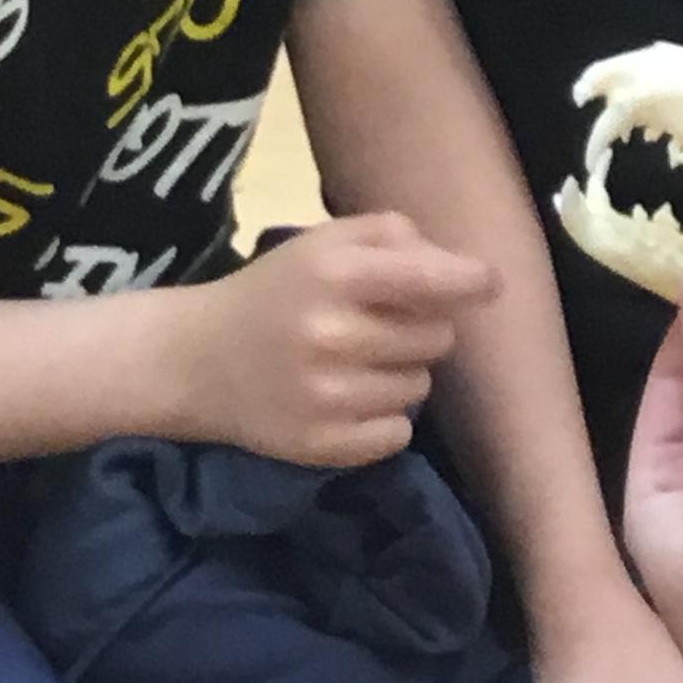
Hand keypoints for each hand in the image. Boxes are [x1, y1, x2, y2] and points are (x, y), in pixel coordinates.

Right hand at [173, 213, 496, 465]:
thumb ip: (390, 236)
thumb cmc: (272, 293)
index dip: (472, 281)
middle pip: (438, 337)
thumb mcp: (321, 244)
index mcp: (335, 275)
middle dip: (419, 328)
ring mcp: (328, 397)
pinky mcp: (324, 445)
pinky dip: (383, 419)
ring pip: (421, 387)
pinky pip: (398, 433)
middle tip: (376, 327)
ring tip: (354, 364)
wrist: (194, 361)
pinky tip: (346, 401)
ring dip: (400, 374)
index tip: (488, 284)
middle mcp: (334, 335)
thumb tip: (459, 267)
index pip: (433, 279)